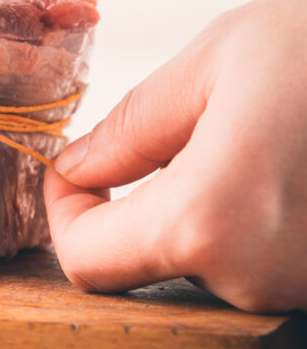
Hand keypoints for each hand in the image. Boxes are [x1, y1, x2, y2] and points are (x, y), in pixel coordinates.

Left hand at [45, 0, 306, 312]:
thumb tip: (77, 169)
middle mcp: (257, 274)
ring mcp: (300, 284)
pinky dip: (241, 215)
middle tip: (159, 136)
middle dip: (130, 203)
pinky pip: (253, 257)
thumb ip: (130, 130)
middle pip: (143, 263)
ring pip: (201, 260)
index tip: (76, 166)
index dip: (65, 212)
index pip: (87, 261)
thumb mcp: (212, 64)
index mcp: (212, 220)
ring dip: (192, 205)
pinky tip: (272, 160)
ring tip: (237, 134)